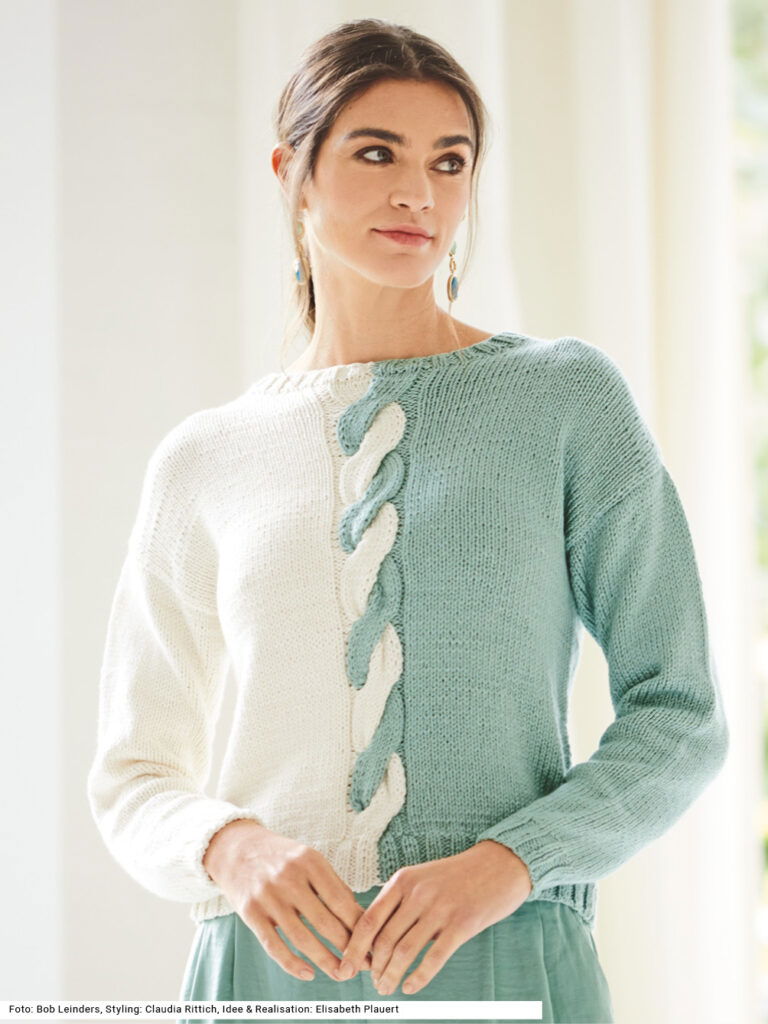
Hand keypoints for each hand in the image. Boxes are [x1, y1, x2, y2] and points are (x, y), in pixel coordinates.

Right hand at [203, 819, 372, 981]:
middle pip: (324, 921)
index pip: (341, 900)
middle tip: (362, 964)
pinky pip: (274, 945)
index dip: (359, 926)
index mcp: (309, 861)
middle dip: (347, 947)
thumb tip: (358, 916)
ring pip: (302, 938)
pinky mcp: (250, 913)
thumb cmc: (281, 857)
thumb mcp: (308, 858)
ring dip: (324, 961)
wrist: (236, 848)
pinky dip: (292, 964)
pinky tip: (309, 974)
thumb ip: (331, 883)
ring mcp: (268, 896)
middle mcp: (289, 877)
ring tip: (341, 974)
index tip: (372, 943)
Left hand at [336, 840, 532, 994]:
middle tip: (374, 984)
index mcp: (403, 880)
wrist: (499, 864)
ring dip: (392, 976)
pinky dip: (418, 978)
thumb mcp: (422, 878)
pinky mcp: (462, 924)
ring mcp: (440, 908)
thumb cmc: (457, 876)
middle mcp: (418, 893)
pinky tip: (410, 988)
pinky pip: (433, 958)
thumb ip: (399, 901)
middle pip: (384, 939)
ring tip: (387, 989)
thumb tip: (374, 937)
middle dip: (374, 968)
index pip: (369, 919)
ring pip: (404, 951)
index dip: (354, 947)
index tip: (345, 967)